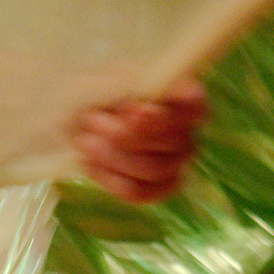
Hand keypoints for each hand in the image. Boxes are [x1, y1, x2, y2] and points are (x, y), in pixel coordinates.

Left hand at [71, 79, 205, 202]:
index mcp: (185, 98)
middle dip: (125, 134)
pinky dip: (110, 178)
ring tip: (86, 140)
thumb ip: (127, 88)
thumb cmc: (96, 92)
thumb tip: (141, 111)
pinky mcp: (155, 188)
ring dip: (112, 155)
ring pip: (155, 170)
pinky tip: (91, 162)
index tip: (135, 110)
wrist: (77, 118)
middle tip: (92, 121)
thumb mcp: (106, 80)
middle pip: (174, 143)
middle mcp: (187, 132)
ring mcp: (174, 164)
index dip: (167, 114)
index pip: (195, 108)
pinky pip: (140, 192)